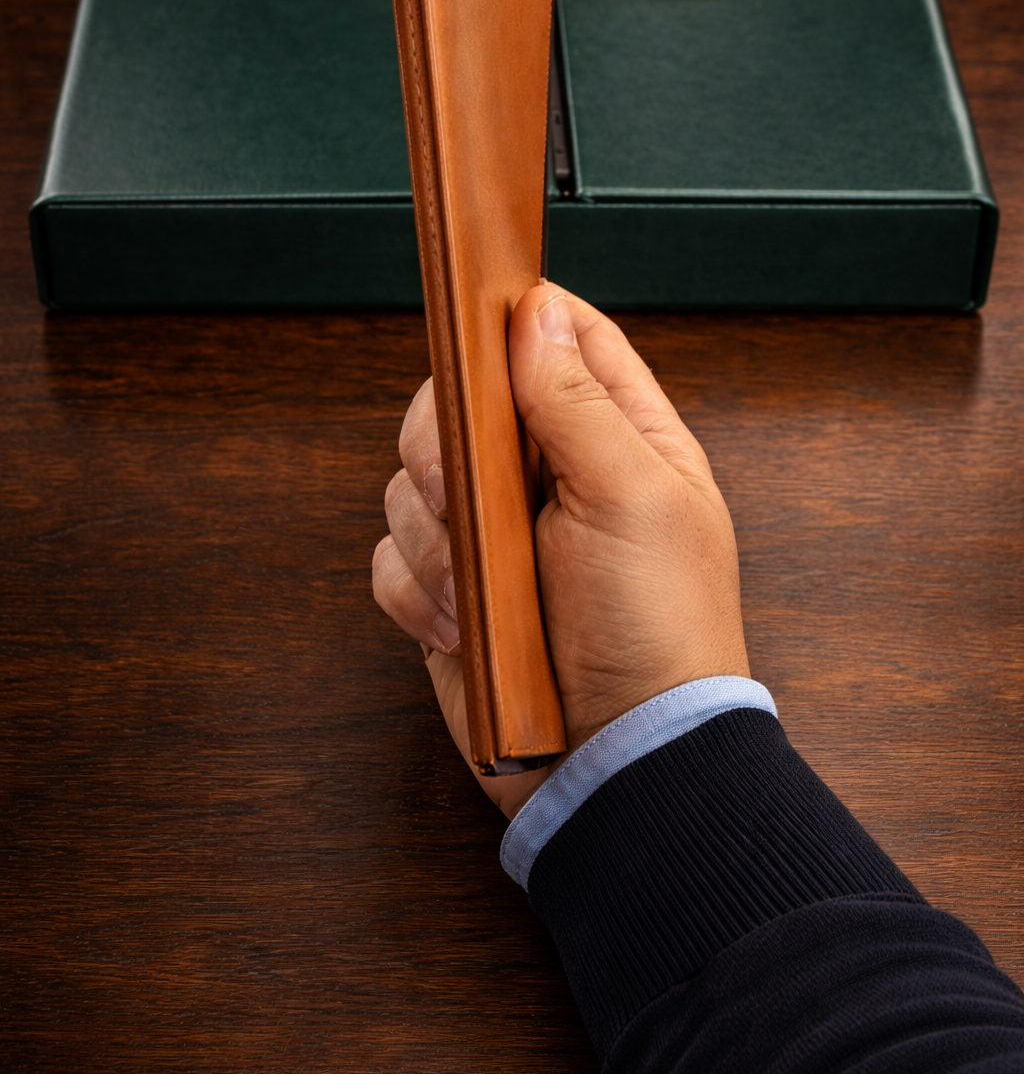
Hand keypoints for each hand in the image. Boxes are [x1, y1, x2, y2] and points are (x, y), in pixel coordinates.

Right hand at [372, 284, 748, 817]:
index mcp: (617, 438)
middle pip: (460, 403)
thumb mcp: (632, 497)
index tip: (473, 313)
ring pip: (412, 481)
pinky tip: (459, 623)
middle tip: (467, 488)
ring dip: (435, 534)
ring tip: (482, 586)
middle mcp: (551, 477)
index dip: (517, 318)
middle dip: (444, 442)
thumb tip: (535, 312)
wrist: (619, 760)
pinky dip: (414, 588)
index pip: (564, 340)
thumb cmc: (657, 633)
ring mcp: (496, 536)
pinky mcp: (450, 593)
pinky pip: (392, 557)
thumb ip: (577, 400)